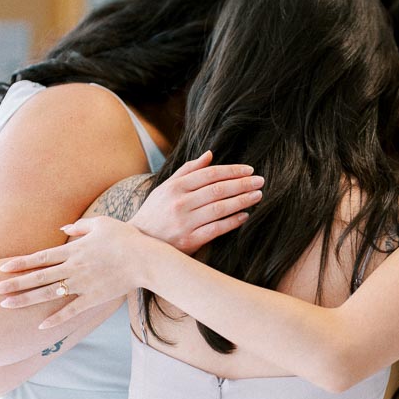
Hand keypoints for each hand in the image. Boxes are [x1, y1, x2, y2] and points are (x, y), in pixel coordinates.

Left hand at [0, 216, 146, 323]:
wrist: (145, 258)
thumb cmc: (125, 238)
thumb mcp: (101, 224)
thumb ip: (79, 227)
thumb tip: (63, 229)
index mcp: (73, 251)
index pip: (40, 258)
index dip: (20, 263)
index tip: (2, 268)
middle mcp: (72, 268)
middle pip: (37, 278)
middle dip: (13, 284)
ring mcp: (82, 285)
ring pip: (48, 294)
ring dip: (25, 301)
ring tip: (6, 305)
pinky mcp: (93, 298)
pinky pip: (71, 310)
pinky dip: (56, 318)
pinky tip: (40, 326)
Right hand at [129, 152, 262, 248]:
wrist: (138, 243)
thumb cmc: (155, 212)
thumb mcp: (166, 188)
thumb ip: (188, 170)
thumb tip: (210, 154)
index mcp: (175, 187)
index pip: (209, 174)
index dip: (232, 171)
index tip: (249, 170)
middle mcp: (180, 203)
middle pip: (218, 190)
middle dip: (242, 184)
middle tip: (260, 181)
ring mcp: (185, 222)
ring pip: (220, 208)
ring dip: (242, 200)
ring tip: (257, 195)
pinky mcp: (189, 241)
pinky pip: (216, 228)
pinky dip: (232, 221)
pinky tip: (245, 216)